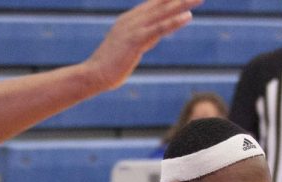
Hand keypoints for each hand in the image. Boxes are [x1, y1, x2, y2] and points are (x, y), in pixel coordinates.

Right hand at [85, 0, 199, 90]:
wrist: (93, 75)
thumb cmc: (109, 66)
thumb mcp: (130, 48)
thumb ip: (144, 38)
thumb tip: (157, 35)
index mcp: (129, 20)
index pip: (154, 4)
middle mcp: (132, 20)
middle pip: (161, 4)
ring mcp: (133, 29)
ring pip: (163, 13)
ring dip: (182, 4)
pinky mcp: (135, 40)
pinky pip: (159, 29)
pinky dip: (173, 22)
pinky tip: (188, 16)